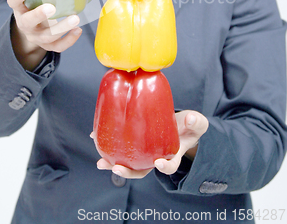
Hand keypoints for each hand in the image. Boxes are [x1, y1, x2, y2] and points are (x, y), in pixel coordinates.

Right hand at [7, 0, 81, 69]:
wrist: (32, 30)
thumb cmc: (35, 6)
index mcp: (20, 10)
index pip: (14, 3)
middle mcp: (26, 24)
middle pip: (28, 22)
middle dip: (39, 15)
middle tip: (51, 7)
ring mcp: (36, 37)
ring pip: (47, 36)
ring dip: (62, 28)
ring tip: (75, 18)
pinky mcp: (47, 46)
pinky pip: (57, 47)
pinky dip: (69, 40)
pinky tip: (78, 30)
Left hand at [92, 110, 207, 178]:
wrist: (182, 124)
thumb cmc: (189, 126)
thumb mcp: (196, 123)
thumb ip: (195, 122)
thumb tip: (191, 119)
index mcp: (172, 155)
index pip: (169, 165)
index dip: (164, 167)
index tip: (159, 164)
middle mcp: (155, 157)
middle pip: (142, 170)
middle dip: (128, 172)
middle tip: (117, 168)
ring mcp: (143, 152)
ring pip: (128, 162)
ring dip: (113, 164)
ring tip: (101, 163)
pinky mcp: (134, 143)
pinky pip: (121, 146)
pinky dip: (107, 144)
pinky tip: (95, 136)